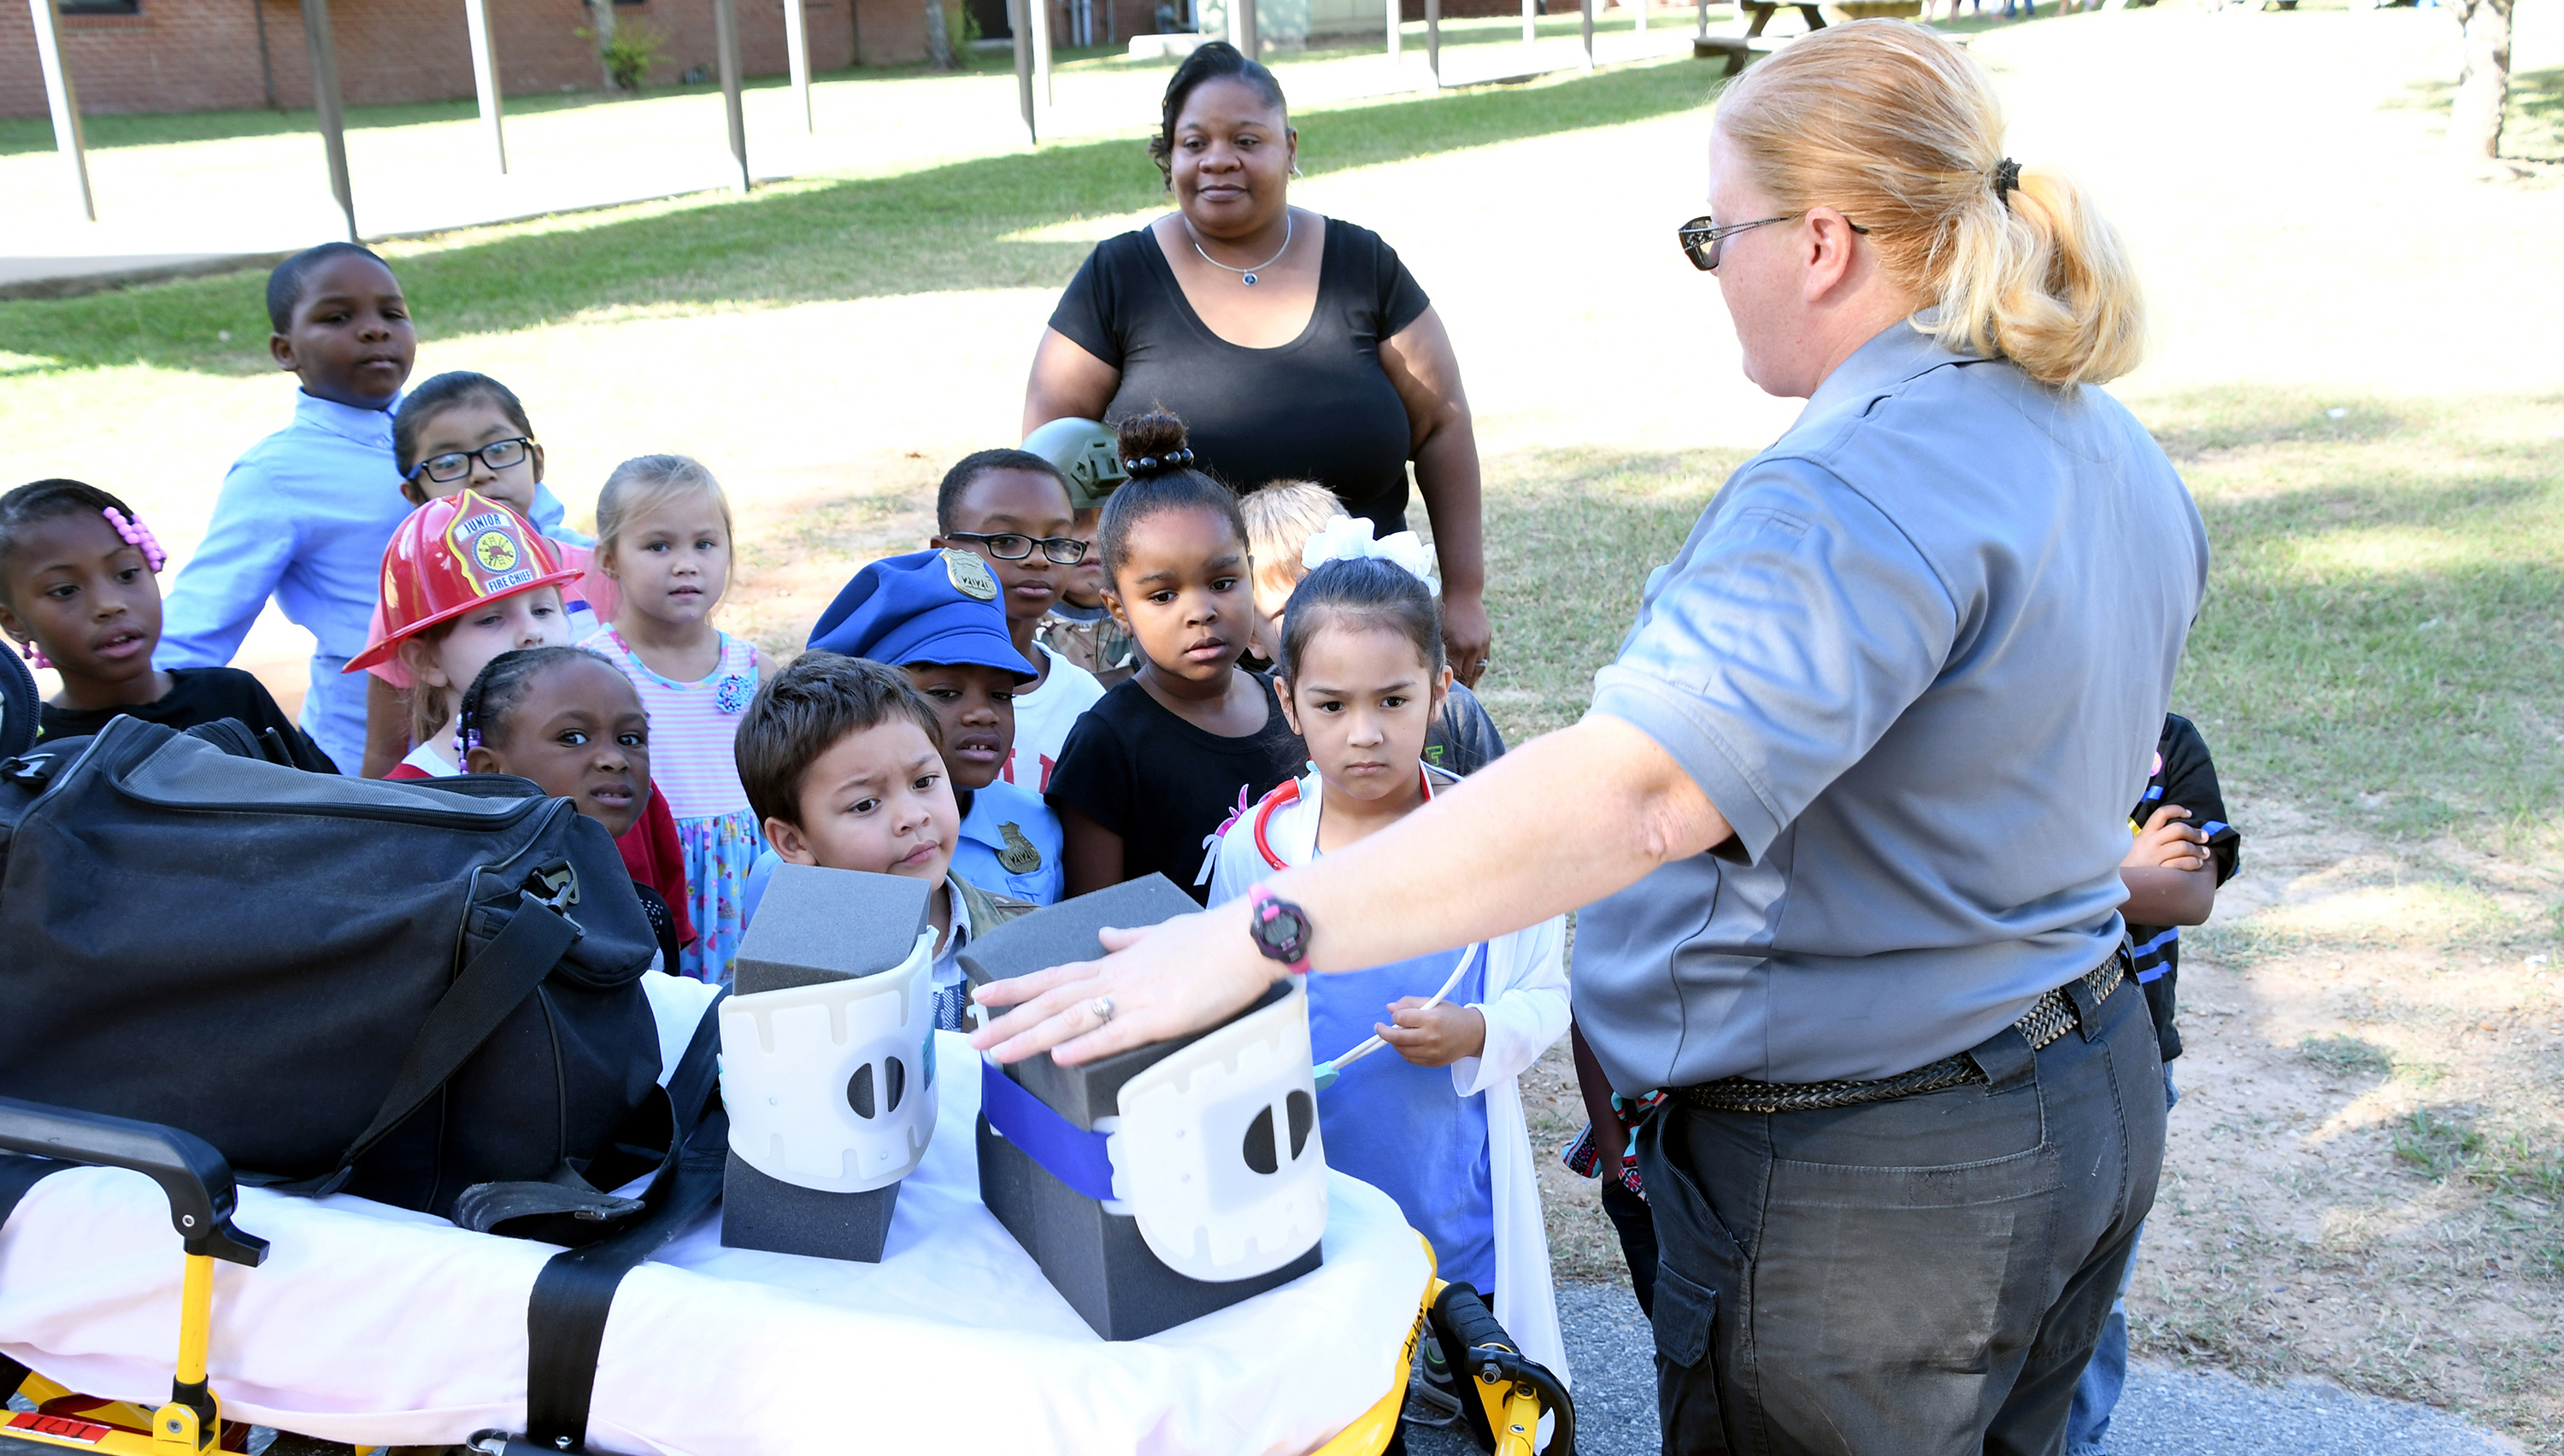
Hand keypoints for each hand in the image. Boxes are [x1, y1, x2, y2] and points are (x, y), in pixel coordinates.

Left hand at [969, 903, 1276, 1066]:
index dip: (1016, 988)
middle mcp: (1116, 978)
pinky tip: (1059, 1057)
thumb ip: (1130, 939)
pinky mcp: (1162, 1016)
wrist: (1246, 935)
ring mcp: (1136, 997)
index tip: (981, 996)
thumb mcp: (1162, 933)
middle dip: (1008, 1021)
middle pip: (1051, 1002)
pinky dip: (1085, 1045)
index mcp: (1116, 963)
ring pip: (1072, 1019)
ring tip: (997, 1053)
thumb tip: (1105, 935)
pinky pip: (1116, 1033)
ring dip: (1030, 1037)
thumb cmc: (1212, 937)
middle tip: (970, 1039)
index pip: (1054, 977)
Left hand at [1376, 998, 1485, 1067]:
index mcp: (1431, 1019)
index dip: (1396, 1015)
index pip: (1401, 1018)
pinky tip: (1409, 1043)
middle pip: (1396, 1037)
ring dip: (1395, 1042)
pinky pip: (1410, 1058)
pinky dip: (1405, 1051)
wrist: (1474, 1034)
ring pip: (1401, 1049)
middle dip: (1383, 1032)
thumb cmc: (1453, 1016)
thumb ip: (1410, 1003)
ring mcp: (1432, 1053)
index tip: (1396, 1015)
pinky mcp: (1433, 1063)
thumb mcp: (1434, 1002)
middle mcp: (1431, 1037)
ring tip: (1399, 1034)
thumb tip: (1390, 1008)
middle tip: (1379, 1028)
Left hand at [1442, 591, 1491, 688]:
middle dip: (1463, 686)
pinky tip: (1473, 672)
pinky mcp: (1487, 638)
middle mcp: (1473, 647)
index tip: (1446, 693)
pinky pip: (1484, 659)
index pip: (1456, 673)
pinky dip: (1478, 667)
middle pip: (1469, 674)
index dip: (1452, 684)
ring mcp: (1482, 643)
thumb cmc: (1446, 611)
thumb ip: (1439, 649)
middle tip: (1456, 696)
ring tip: (1468, 688)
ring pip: (1479, 669)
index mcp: (1458, 647)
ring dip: (1473, 679)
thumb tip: (1435, 669)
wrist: (1464, 592)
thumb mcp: (1438, 630)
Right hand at [2124, 805, 2209, 872]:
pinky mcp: (2159, 871)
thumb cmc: (2133, 862)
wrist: (2120, 883)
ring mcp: (2155, 857)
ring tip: (2204, 853)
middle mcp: (2150, 843)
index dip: (2178, 810)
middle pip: (2178, 829)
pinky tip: (2197, 863)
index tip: (2189, 814)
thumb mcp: (2138, 844)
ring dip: (2199, 849)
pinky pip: (2182, 863)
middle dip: (2195, 833)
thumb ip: (2154, 836)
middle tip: (2204, 837)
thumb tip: (2180, 828)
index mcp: (2145, 833)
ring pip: (2183, 846)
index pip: (2162, 813)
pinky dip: (2193, 862)